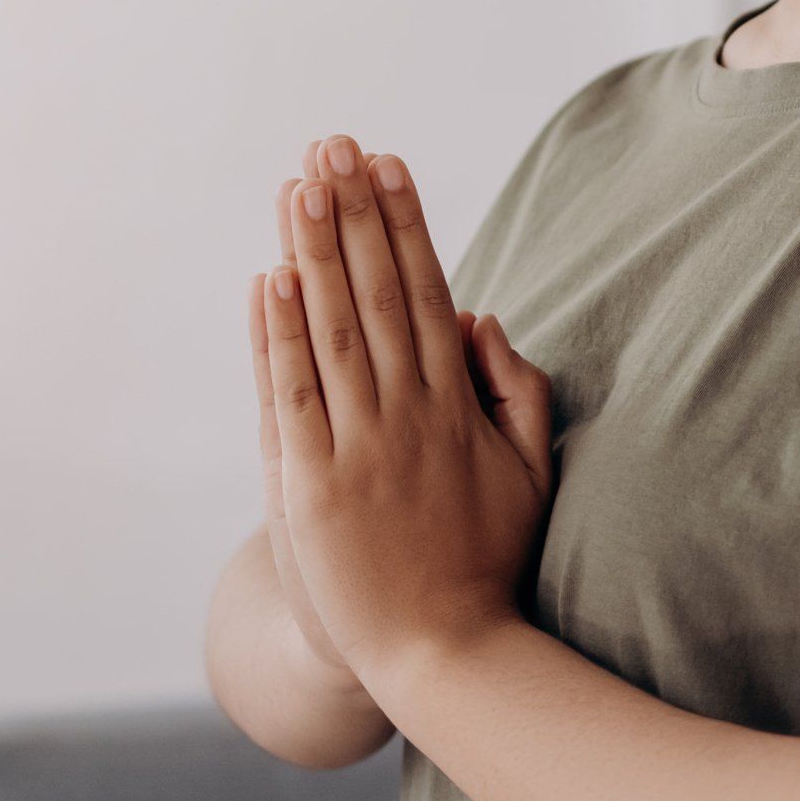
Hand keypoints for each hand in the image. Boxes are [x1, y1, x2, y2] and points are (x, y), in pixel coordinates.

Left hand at [257, 135, 555, 702]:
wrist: (440, 654)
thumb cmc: (488, 559)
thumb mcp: (530, 469)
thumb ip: (514, 388)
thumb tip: (480, 313)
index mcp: (456, 404)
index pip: (426, 290)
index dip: (405, 223)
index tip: (386, 163)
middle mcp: (408, 413)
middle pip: (376, 293)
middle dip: (354, 214)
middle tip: (332, 146)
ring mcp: (357, 447)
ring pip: (331, 329)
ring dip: (313, 251)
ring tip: (299, 185)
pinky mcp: (311, 485)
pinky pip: (292, 394)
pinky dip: (278, 335)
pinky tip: (269, 278)